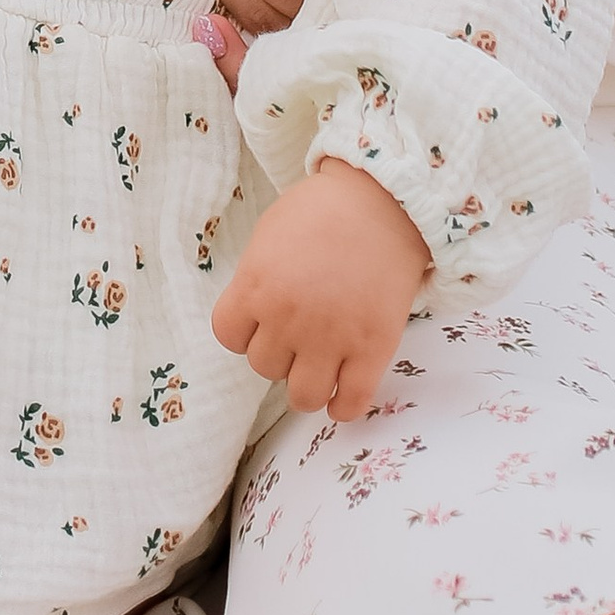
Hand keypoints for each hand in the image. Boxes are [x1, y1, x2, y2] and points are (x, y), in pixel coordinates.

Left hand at [211, 160, 430, 421]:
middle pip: (264, 366)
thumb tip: (255, 315)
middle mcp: (288, 318)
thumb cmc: (323, 212)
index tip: (260, 324)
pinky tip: (341, 401)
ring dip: (305, 387)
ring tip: (315, 373)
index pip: (229, 336)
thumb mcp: (269, 237)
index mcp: (256, 286)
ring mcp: (332, 338)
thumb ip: (256, 280)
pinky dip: (344, 409)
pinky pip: (352, 401)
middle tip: (296, 338)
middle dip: (278, 354)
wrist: (384, 205)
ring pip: (303, 395)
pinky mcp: (373, 350)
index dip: (244, 333)